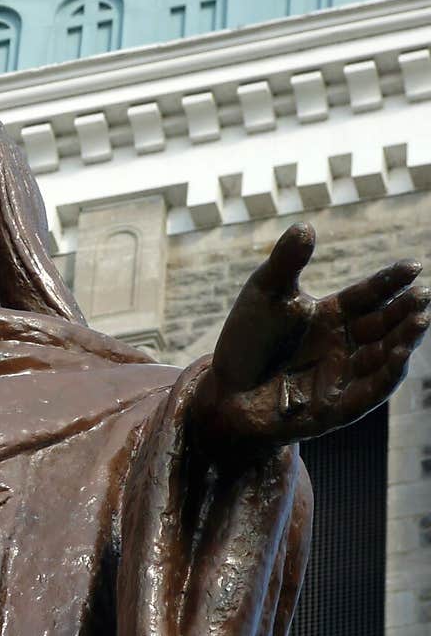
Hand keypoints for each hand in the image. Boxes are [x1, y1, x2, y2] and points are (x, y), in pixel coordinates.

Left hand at [193, 223, 429, 450]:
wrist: (225, 391)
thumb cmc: (246, 341)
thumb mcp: (264, 295)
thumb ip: (285, 263)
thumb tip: (306, 226)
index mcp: (332, 315)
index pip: (368, 295)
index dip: (391, 282)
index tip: (413, 267)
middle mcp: (344, 345)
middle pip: (383, 326)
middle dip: (404, 312)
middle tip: (423, 297)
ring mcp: (343, 376)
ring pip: (383, 358)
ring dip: (403, 341)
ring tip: (419, 321)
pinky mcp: (336, 409)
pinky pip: (369, 392)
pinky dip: (387, 375)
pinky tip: (400, 356)